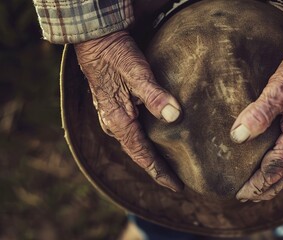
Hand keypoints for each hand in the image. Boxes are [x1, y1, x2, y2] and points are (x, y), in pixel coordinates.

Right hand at [74, 31, 182, 191]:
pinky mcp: (114, 108)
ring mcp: (112, 117)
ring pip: (135, 144)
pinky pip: (132, 132)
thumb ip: (155, 96)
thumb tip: (175, 116)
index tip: (176, 187)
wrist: (95, 41)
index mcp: (119, 121)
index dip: (160, 172)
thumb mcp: (137, 73)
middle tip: (177, 181)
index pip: (142, 155)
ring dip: (151, 156)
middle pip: (138, 154)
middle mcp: (114, 124)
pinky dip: (145, 142)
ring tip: (169, 166)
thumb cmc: (116, 56)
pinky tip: (156, 140)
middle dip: (157, 168)